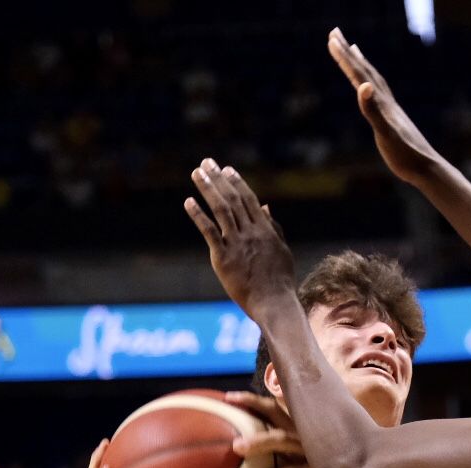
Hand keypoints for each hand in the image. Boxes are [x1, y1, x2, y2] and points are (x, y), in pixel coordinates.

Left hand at [186, 160, 294, 318]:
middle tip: (206, 163)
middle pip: (233, 199)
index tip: (227, 169)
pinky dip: (198, 215)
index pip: (249, 199)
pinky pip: (209, 231)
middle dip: (218, 178)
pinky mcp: (224, 257)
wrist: (274, 303)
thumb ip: (274, 227)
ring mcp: (237, 244)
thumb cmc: (280, 280)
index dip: (236, 182)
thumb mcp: (282, 250)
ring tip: (196, 173)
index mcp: (266, 230)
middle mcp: (251, 232)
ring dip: (207, 188)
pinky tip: (188, 201)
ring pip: (221, 209)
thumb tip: (266, 206)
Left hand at [227, 391, 322, 467]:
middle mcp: (309, 442)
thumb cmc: (325, 450)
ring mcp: (319, 464)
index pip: (274, 409)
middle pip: (282, 438)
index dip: (252, 402)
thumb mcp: (305, 436)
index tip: (228, 397)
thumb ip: (282, 432)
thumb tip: (246, 431)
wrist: (369, 465)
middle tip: (235, 447)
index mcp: (300, 427)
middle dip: (259, 441)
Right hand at [328, 27, 445, 185]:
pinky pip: (379, 93)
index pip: (359, 74)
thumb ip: (373, 111)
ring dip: (361, 63)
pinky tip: (369, 86)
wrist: (426, 167)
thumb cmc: (404, 155)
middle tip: (334, 33)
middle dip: (348, 52)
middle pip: (365, 70)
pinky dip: (370, 83)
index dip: (345, 57)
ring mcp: (390, 109)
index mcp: (381, 103)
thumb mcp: (385, 134)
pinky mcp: (393, 118)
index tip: (331, 38)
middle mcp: (386, 101)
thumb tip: (363, 86)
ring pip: (373, 79)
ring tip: (353, 49)